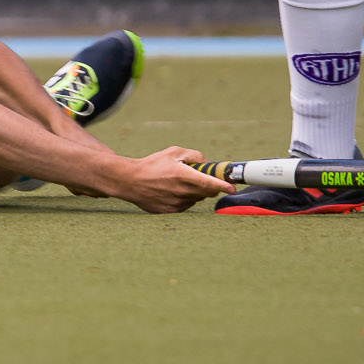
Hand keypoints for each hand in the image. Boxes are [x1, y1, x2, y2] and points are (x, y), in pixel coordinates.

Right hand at [116, 147, 234, 213]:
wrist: (130, 181)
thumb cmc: (152, 164)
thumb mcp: (173, 152)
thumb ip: (194, 156)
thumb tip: (208, 164)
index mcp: (182, 175)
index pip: (209, 183)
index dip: (223, 186)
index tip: (232, 188)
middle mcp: (181, 191)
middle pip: (206, 192)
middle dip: (210, 185)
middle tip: (204, 178)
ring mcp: (176, 203)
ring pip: (197, 199)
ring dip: (196, 192)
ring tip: (180, 183)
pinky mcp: (171, 211)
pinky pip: (186, 205)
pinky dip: (186, 198)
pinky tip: (173, 191)